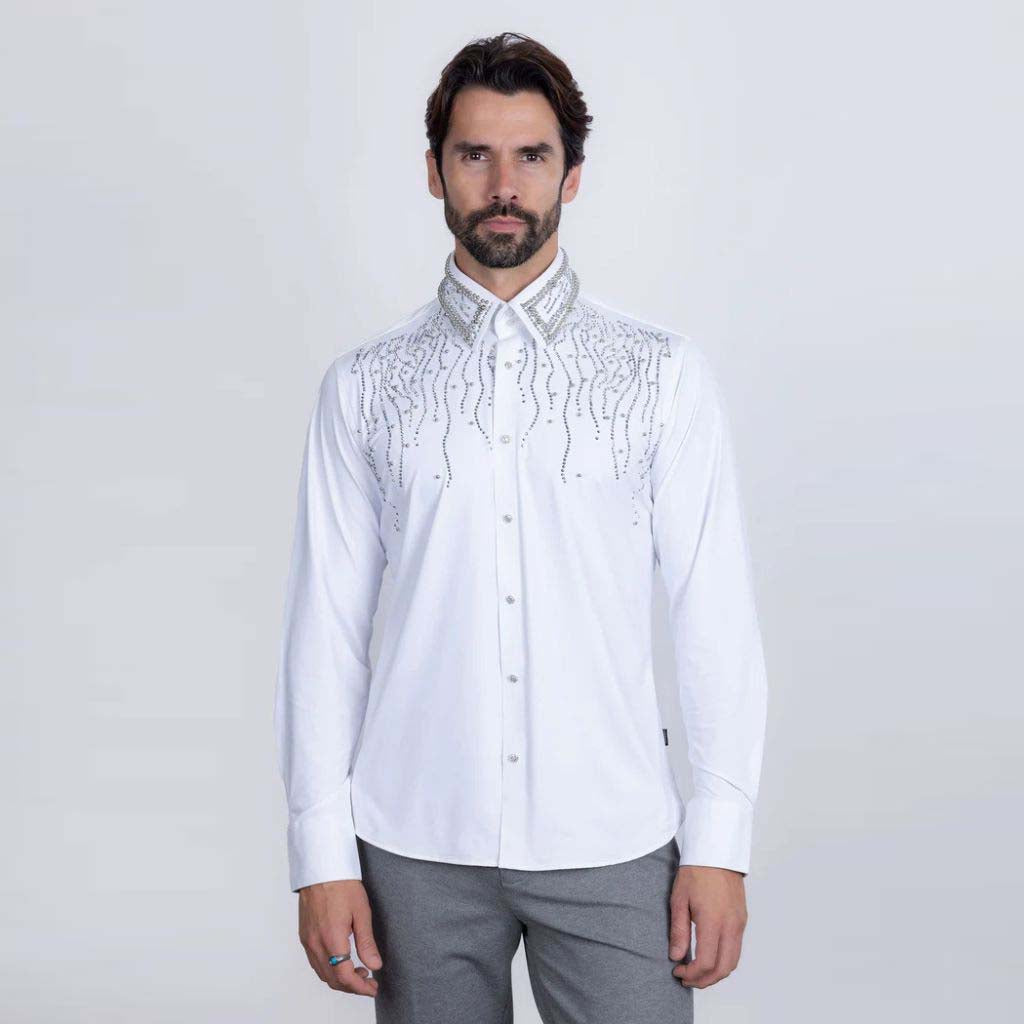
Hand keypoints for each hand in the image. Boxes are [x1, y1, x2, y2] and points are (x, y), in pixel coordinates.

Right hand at [297, 879, 383, 996]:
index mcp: (332, 938)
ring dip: (340, 979)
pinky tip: (342, 961)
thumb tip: (375, 965)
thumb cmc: (342, 884)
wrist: (321, 868)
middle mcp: (316, 943)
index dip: (360, 987)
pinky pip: (315, 962)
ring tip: (359, 972)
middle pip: (332, 979)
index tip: (373, 988)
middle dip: (352, 987)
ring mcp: (308, 941)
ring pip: (322, 973)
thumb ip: (367, 942)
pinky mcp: (304, 936)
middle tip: (369, 983)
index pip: (345, 976)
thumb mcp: (361, 912)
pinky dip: (329, 969)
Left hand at [668, 865, 747, 988]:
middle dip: (705, 980)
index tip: (678, 971)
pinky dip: (724, 960)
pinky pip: (736, 948)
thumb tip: (676, 956)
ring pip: (733, 961)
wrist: (716, 852)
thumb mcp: (679, 899)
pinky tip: (709, 956)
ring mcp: (739, 923)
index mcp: (713, 920)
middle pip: (723, 968)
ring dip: (716, 973)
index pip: (706, 962)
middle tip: (687, 978)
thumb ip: (678, 930)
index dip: (692, 974)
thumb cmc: (695, 871)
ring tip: (697, 971)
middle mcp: (731, 925)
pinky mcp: (742, 919)